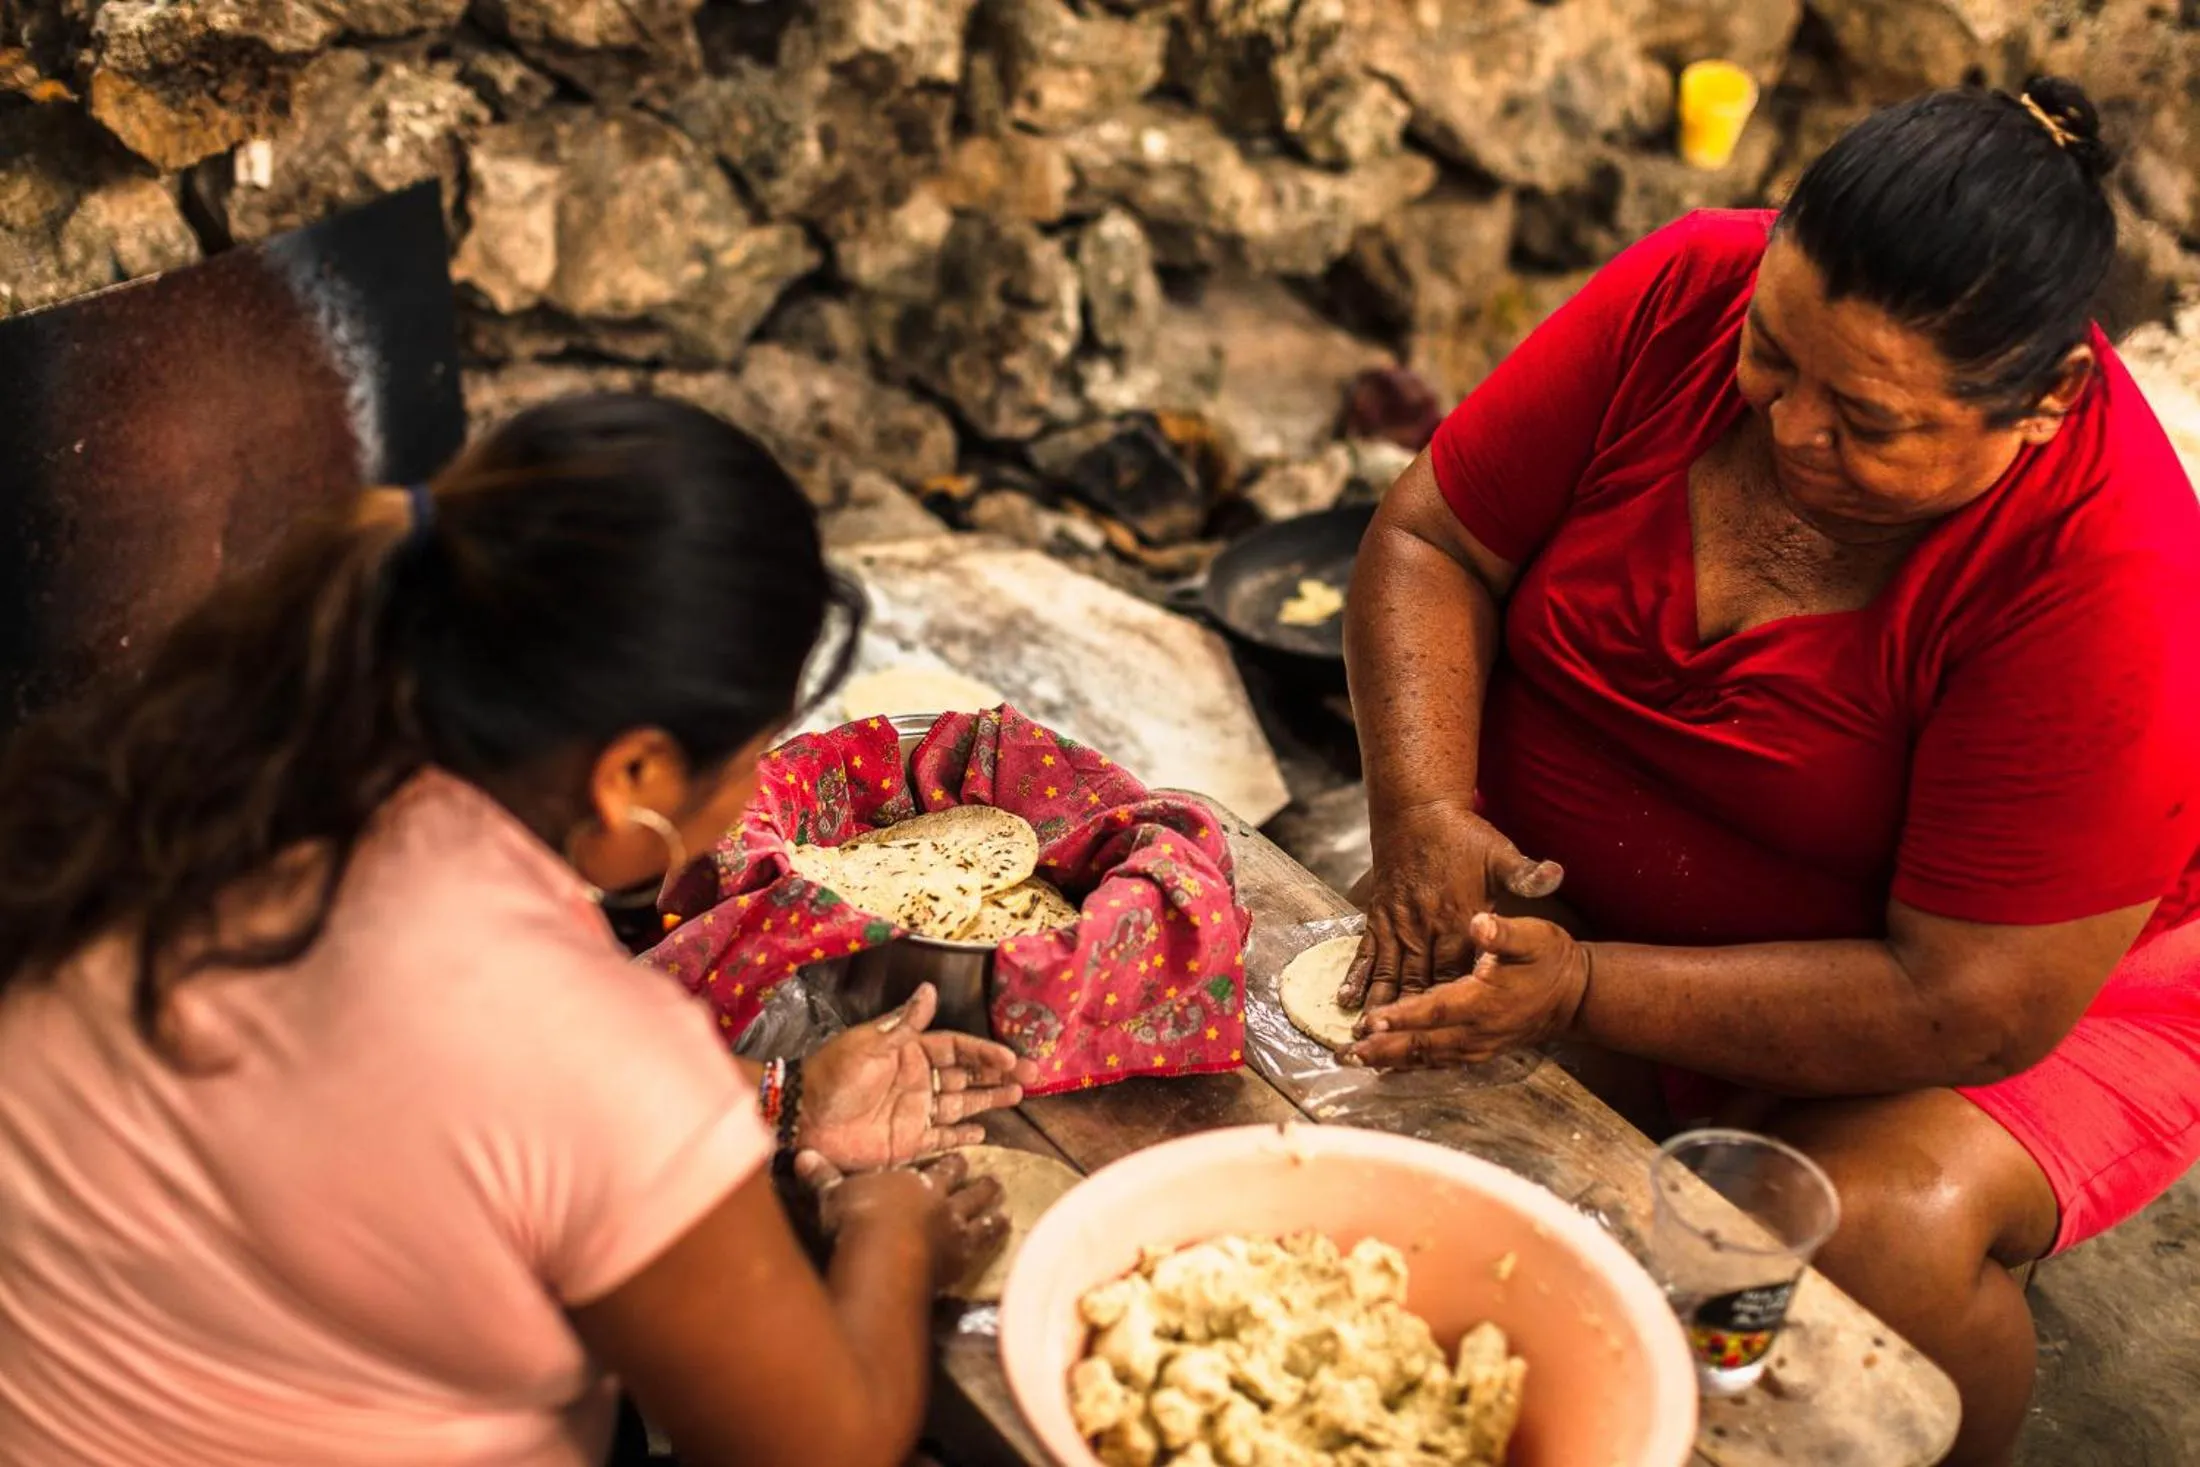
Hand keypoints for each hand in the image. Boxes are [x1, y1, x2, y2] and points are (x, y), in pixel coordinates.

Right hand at [795, 1150, 1010, 1292]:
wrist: (883, 1252)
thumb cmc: (856, 1219)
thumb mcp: (834, 1195)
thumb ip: (823, 1176)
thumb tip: (801, 1155)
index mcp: (915, 1182)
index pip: (939, 1168)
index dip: (951, 1164)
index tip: (960, 1159)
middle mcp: (941, 1201)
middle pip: (967, 1188)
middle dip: (979, 1184)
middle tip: (992, 1181)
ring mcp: (955, 1229)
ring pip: (982, 1214)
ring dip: (993, 1209)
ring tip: (1003, 1207)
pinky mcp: (962, 1257)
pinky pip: (986, 1242)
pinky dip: (997, 1236)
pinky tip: (1005, 1233)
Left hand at [799, 984, 1039, 1170]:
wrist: (803, 1118)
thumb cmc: (834, 1076)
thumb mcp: (869, 1046)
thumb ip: (904, 1024)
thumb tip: (930, 989)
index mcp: (909, 1052)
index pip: (956, 1049)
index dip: (984, 1052)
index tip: (1010, 1057)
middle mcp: (918, 1081)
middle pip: (966, 1075)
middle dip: (997, 1074)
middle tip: (1031, 1076)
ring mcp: (915, 1112)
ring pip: (961, 1104)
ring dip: (989, 1099)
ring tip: (1017, 1095)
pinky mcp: (908, 1142)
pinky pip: (942, 1139)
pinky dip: (963, 1136)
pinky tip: (984, 1132)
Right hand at [1340, 801, 1562, 1016]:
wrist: (1418, 811)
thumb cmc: (1464, 837)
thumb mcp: (1501, 853)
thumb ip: (1525, 873)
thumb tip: (1556, 875)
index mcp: (1457, 919)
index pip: (1459, 972)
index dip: (1453, 1005)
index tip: (1448, 1037)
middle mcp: (1425, 927)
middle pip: (1419, 981)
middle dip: (1410, 1018)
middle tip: (1396, 1052)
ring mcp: (1399, 923)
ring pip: (1389, 972)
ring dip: (1379, 1004)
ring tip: (1365, 1037)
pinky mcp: (1380, 916)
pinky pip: (1366, 952)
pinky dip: (1355, 976)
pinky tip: (1343, 999)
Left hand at [1347, 912, 1589, 1068]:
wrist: (1573, 995)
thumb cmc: (1550, 960)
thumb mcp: (1533, 936)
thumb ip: (1504, 933)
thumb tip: (1478, 923)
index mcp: (1484, 999)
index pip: (1436, 1010)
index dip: (1403, 1017)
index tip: (1371, 1021)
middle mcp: (1477, 1030)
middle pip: (1422, 1044)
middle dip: (1382, 1049)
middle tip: (1344, 1053)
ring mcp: (1476, 1046)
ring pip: (1426, 1058)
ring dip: (1389, 1061)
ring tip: (1354, 1061)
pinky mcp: (1476, 1051)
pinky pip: (1438, 1063)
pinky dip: (1409, 1066)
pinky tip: (1385, 1067)